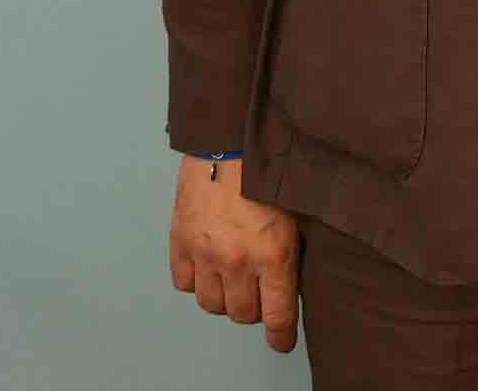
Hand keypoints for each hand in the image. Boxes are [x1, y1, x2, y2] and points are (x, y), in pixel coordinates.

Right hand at [167, 155, 300, 353]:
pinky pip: (185, 284)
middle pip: (242, 314)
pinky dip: (197, 281)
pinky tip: (208, 266)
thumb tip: (291, 284)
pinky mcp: (180, 240)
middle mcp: (236, 260)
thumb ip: (293, 251)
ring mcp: (204, 252)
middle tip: (260, 293)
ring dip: (225, 298)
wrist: (230, 135)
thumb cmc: (268, 167)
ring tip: (234, 280)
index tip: (281, 341)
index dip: (280, 335)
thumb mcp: (297, 212)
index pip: (276, 315)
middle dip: (254, 309)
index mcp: (273, 252)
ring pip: (212, 305)